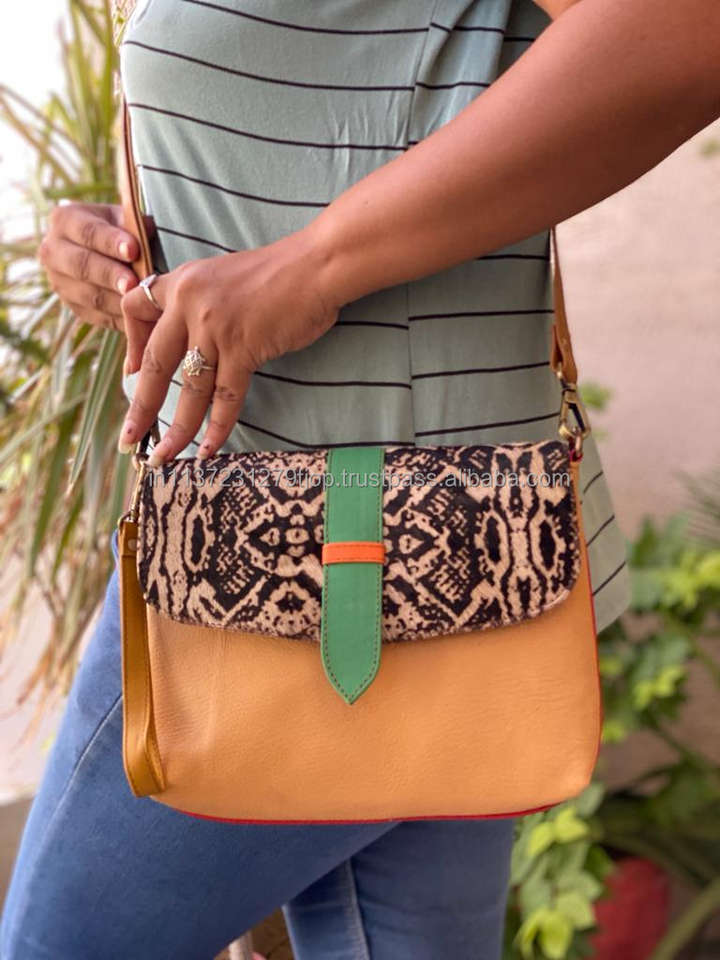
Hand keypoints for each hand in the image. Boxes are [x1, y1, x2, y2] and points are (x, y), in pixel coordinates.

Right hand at [37, 202, 154, 333]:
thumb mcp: (124, 219)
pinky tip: (138, 318)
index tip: (133, 250)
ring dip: (117, 301)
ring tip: (140, 303)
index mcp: (64, 220)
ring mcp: (61, 283)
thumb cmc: (119, 230)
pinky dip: (120, 318)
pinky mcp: (74, 307)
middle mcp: (54, 252)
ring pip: (90, 295)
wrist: (105, 252)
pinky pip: (98, 316)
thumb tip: (147, 228)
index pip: (87, 231)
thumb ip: (134, 224)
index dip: (110, 241)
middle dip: (110, 275)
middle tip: (133, 283)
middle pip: (82, 265)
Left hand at [118, 226, 337, 462]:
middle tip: (126, 440)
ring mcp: (215, 325)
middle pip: (155, 364)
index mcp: (184, 281)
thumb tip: (199, 341)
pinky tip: (209, 449)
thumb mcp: (227, 277)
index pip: (135, 309)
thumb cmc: (282, 274)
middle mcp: (191, 302)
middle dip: (140, 409)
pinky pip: (225, 396)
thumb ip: (206, 304)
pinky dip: (217, 427)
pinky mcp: (243, 346)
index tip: (134, 373)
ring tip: (164, 458)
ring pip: (189, 389)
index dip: (131, 345)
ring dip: (176, 430)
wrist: (317, 265)